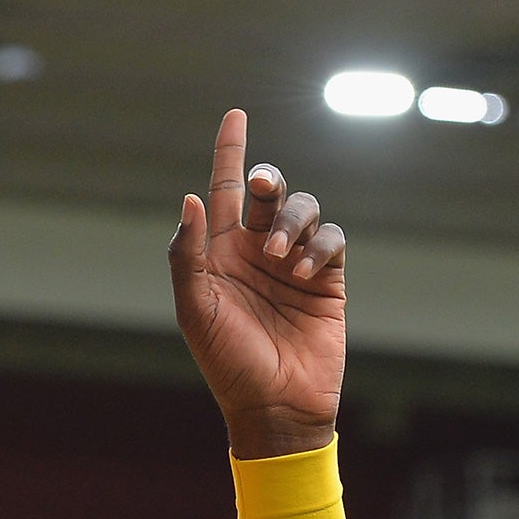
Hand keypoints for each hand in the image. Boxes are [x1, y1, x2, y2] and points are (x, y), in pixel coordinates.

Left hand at [167, 110, 346, 459]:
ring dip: (292, 223)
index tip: (235, 114)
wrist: (275, 404)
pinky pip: (330, 239)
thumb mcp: (196, 309)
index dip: (228, 152)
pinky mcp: (326, 279)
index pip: (222, 191)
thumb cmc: (226, 361)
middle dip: (270, 182)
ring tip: (281, 260)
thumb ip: (188, 255)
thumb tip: (190, 198)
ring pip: (302, 210)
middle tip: (264, 190)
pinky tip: (303, 274)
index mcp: (218, 254)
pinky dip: (318, 247)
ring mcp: (292, 262)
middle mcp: (255, 252)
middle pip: (269, 192)